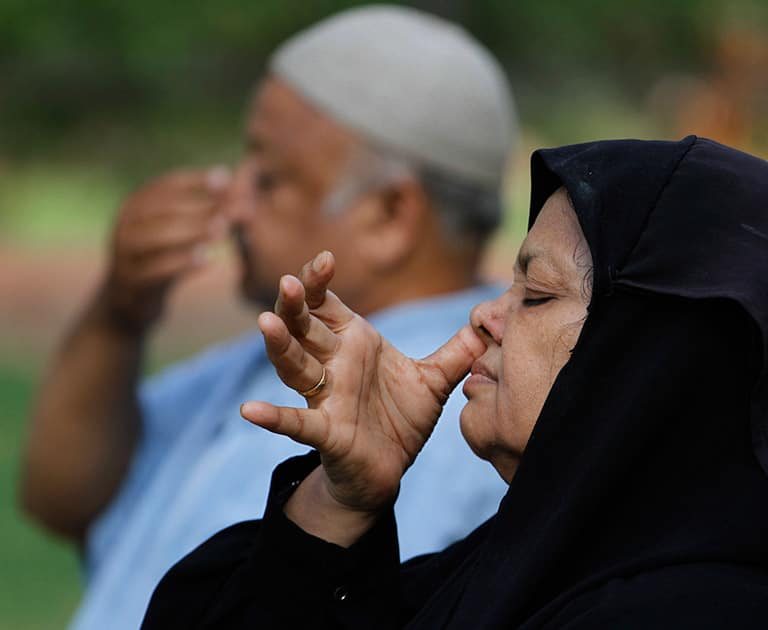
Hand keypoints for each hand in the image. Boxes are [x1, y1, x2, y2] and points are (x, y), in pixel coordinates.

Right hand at [98, 167, 230, 331]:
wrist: (126, 302)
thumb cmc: (159, 258)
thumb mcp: (172, 231)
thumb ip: (197, 209)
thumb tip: (231, 181)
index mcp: (133, 208)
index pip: (163, 186)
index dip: (194, 180)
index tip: (225, 178)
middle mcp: (124, 227)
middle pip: (162, 211)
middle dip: (199, 207)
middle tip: (232, 208)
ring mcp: (124, 255)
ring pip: (157, 239)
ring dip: (192, 232)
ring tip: (222, 231)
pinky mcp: (131, 283)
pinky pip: (156, 271)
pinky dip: (183, 264)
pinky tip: (208, 260)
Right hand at [241, 251, 485, 518]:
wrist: (389, 471)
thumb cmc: (401, 420)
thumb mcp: (433, 381)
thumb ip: (456, 352)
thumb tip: (486, 324)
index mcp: (354, 343)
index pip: (328, 304)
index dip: (320, 282)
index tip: (324, 259)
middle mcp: (333, 365)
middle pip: (305, 327)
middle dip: (295, 304)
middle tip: (289, 281)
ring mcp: (325, 397)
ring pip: (295, 365)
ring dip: (280, 345)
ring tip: (266, 322)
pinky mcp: (325, 431)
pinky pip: (296, 423)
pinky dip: (273, 417)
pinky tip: (249, 411)